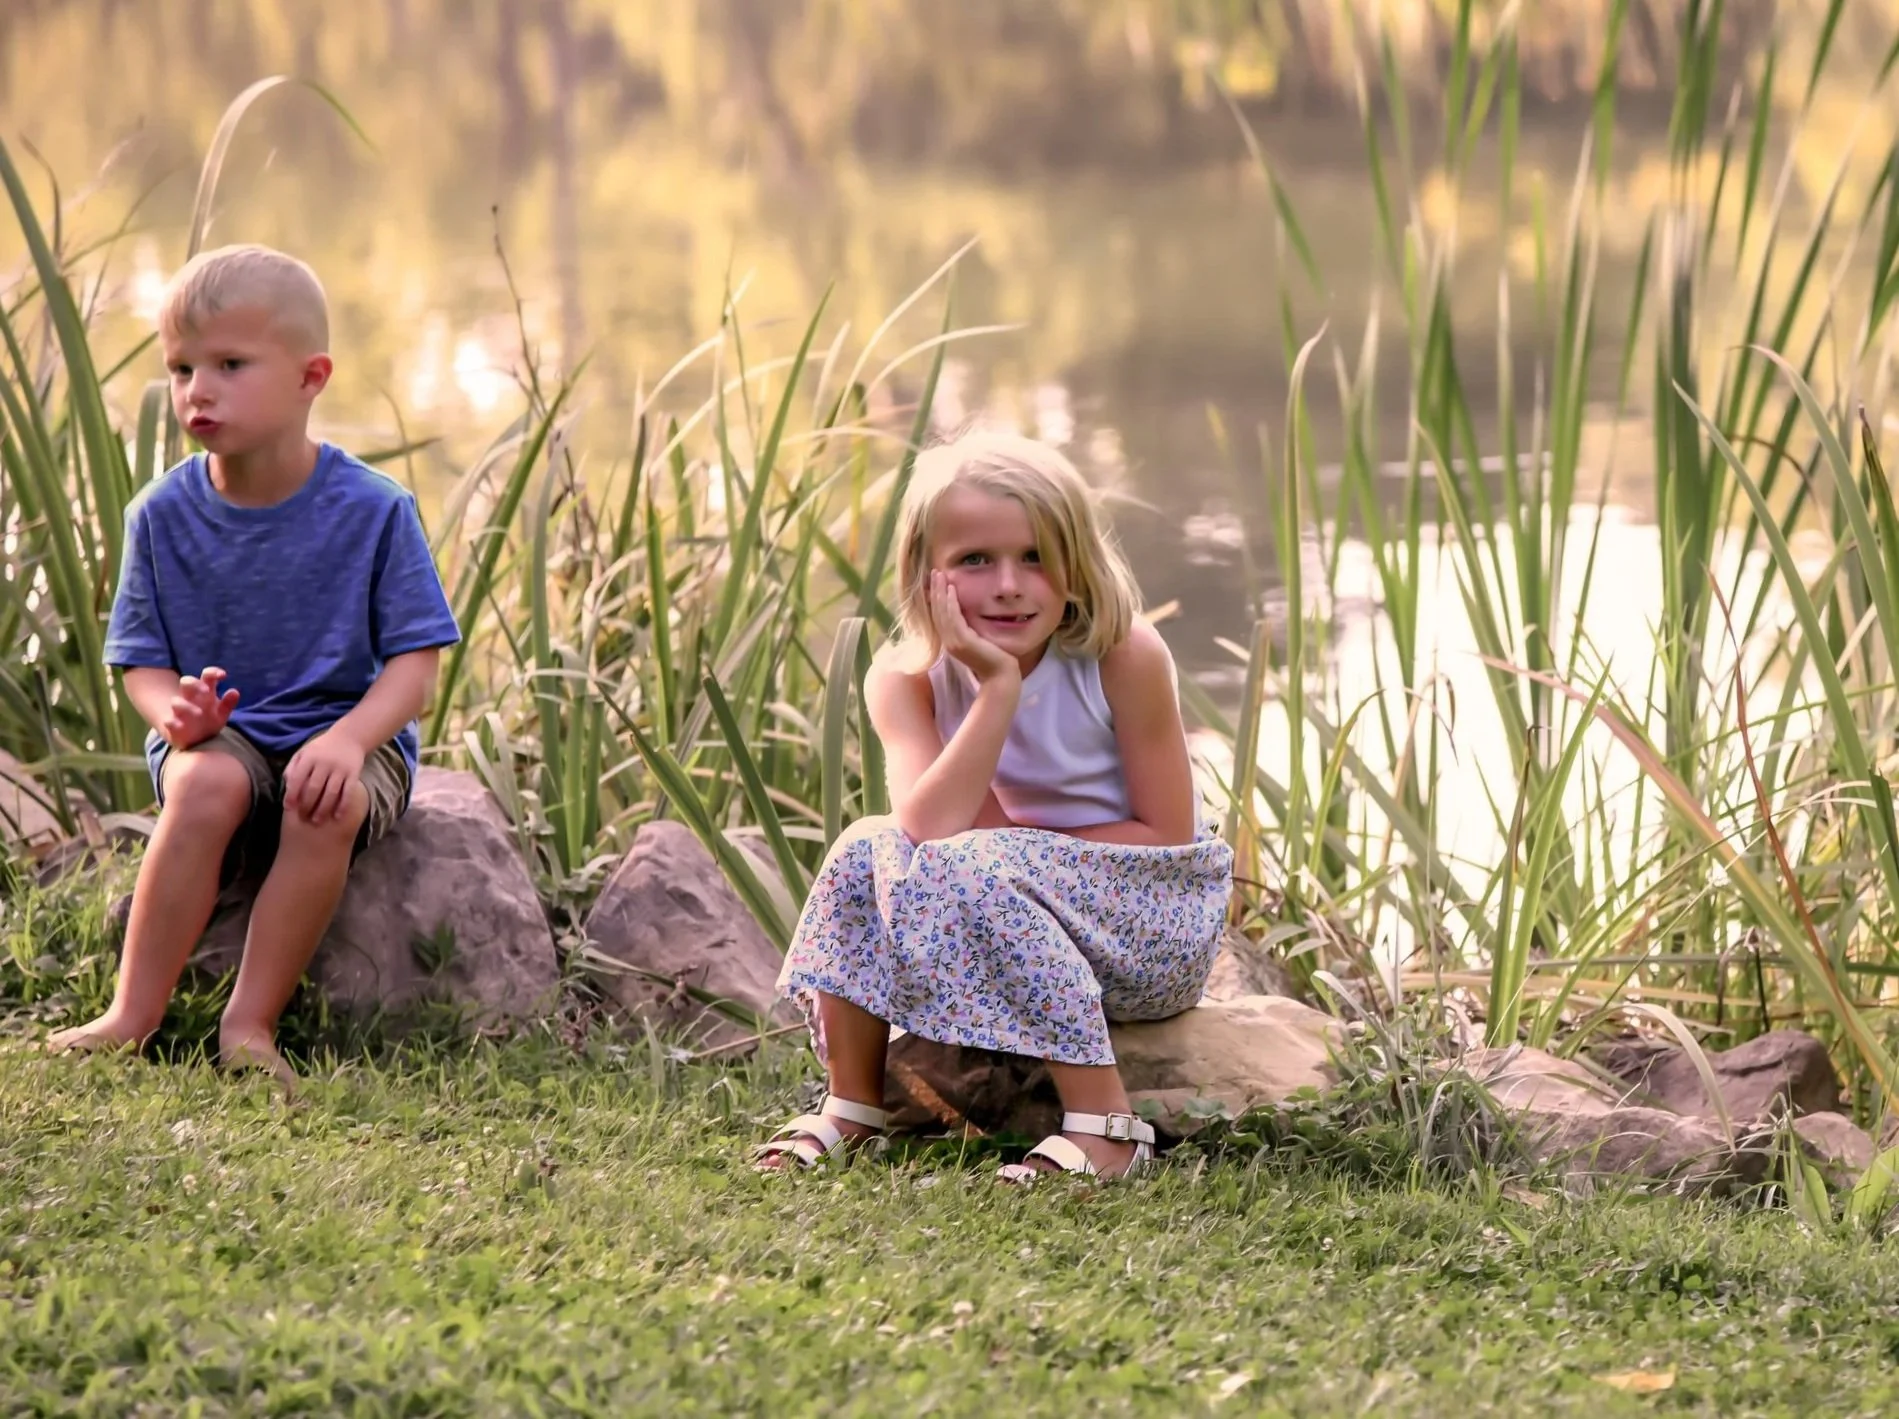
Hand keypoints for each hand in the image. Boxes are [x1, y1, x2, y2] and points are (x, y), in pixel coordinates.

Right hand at [162, 667, 238, 748]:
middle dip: (194, 684)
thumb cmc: (210, 721)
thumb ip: (228, 703)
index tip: (223, 675)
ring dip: (186, 706)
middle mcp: (190, 698)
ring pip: (176, 701)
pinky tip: (180, 725)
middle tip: (207, 691)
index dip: (213, 672)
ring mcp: (180, 710)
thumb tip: (235, 692)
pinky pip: (169, 721)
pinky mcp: (172, 724)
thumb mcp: (222, 713)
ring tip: (199, 713)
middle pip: (186, 681)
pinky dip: (173, 722)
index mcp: (205, 692)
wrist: (196, 740)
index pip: (207, 676)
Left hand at [283, 730, 365, 824]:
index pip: (298, 778)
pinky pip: (348, 792)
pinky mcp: (354, 773)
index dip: (291, 794)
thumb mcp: (304, 752)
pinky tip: (337, 816)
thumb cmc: (322, 748)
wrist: (350, 737)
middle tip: (303, 818)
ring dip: (323, 809)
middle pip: (314, 788)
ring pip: (331, 792)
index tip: (288, 808)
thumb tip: (287, 786)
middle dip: (307, 805)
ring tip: (317, 821)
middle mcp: (324, 763)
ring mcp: (340, 769)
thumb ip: (293, 767)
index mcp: (309, 757)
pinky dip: (342, 805)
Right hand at [930, 570, 1019, 684]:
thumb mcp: (978, 639)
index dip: (936, 598)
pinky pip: (953, 618)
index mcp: (950, 641)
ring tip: (940, 576)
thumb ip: (970, 629)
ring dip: (940, 592)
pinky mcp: (962, 642)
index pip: (938, 616)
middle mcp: (948, 642)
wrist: (1000, 675)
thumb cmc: (994, 658)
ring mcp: (954, 642)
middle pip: (937, 611)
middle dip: (935, 591)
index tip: (936, 582)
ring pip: (942, 612)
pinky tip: (952, 589)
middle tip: (934, 573)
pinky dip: (951, 602)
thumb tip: (969, 613)